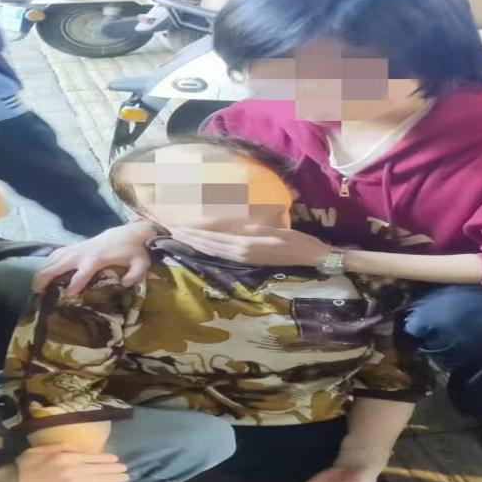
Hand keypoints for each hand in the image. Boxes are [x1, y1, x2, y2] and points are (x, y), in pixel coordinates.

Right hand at [14, 445, 128, 481]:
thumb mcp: (47, 448)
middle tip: (126, 470)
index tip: (117, 459)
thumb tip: (86, 450)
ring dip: (113, 480)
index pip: (93, 457)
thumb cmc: (29, 462)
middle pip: (99, 469)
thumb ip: (67, 447)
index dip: (107, 459)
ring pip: (98, 481)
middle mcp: (73, 469)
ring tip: (124, 479)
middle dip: (114, 470)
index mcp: (67, 455)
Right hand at [34, 221, 155, 293]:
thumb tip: (126, 283)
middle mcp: (83, 253)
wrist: (127, 234)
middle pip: (60, 264)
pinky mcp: (74, 247)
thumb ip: (135, 274)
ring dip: (43, 271)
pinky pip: (56, 254)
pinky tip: (40, 274)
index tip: (69, 294)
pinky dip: (47, 263)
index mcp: (97, 259)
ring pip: (54, 259)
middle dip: (48, 276)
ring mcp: (76, 249)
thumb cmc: (134, 252)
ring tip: (34, 286)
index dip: (76, 282)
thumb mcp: (141, 263)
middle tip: (37, 291)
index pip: (83, 272)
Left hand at [168, 223, 330, 266]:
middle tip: (168, 227)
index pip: (213, 237)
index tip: (177, 222)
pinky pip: (220, 254)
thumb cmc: (299, 242)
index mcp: (245, 244)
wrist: (312, 259)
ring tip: (178, 234)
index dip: (194, 231)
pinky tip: (199, 243)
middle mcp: (240, 253)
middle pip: (208, 245)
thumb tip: (235, 221)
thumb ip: (257, 227)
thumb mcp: (278, 230)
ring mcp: (243, 258)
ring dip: (194, 243)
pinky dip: (206, 247)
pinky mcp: (247, 261)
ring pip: (211, 250)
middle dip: (188, 236)